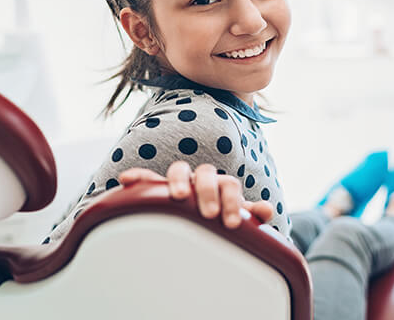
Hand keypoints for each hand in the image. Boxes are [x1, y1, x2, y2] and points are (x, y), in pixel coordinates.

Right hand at [118, 162, 273, 228]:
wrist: (199, 221)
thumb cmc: (217, 220)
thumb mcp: (234, 218)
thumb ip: (251, 213)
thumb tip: (266, 210)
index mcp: (221, 185)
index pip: (228, 184)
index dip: (232, 200)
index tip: (230, 223)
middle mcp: (200, 179)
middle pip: (206, 173)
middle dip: (208, 191)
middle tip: (210, 213)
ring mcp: (180, 182)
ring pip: (179, 170)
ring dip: (179, 180)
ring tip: (179, 196)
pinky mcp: (158, 189)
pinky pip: (147, 178)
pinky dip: (139, 177)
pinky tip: (127, 180)